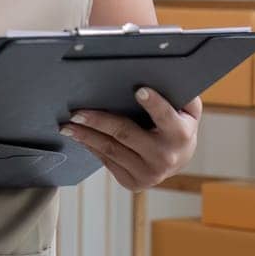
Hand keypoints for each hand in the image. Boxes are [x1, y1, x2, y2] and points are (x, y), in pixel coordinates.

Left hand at [60, 88, 200, 191]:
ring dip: (85, 136)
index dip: (154, 104)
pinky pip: (106, 161)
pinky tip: (79, 137)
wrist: (178, 159)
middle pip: (125, 133)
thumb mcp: (186, 109)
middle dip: (98, 121)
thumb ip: (180, 94)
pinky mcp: (134, 182)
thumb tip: (165, 73)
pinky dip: (91, 147)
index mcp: (180, 135)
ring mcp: (149, 173)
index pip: (165, 117)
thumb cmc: (177, 125)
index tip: (139, 90)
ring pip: (110, 149)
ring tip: (68, 126)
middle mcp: (165, 157)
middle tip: (77, 112)